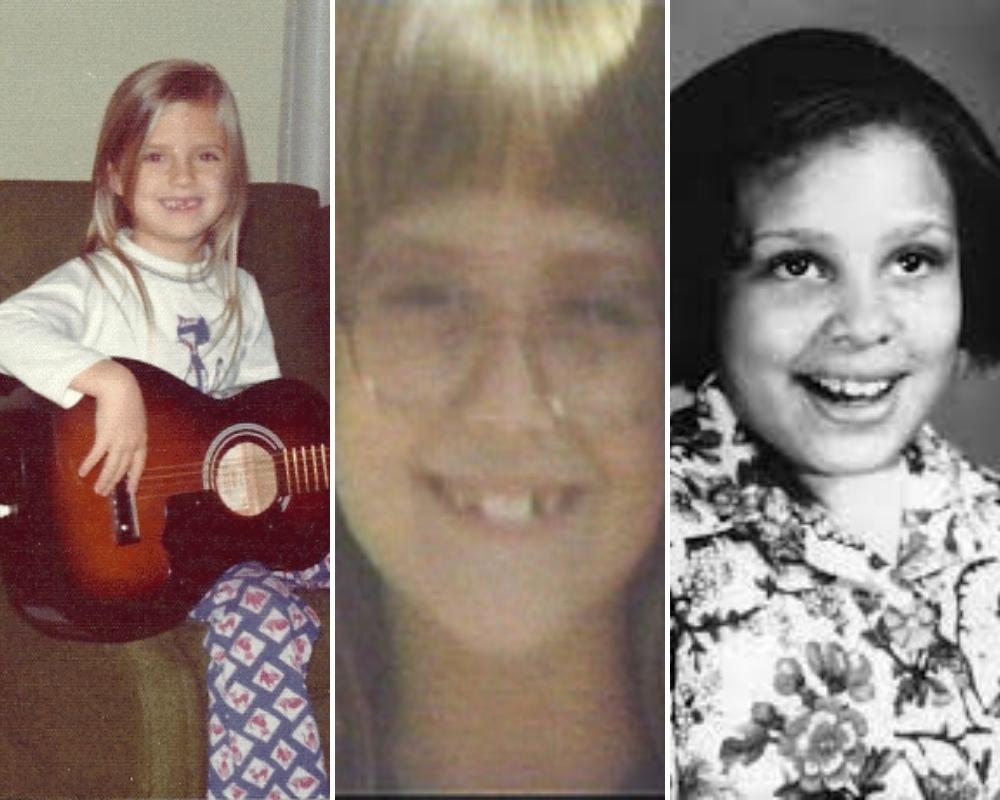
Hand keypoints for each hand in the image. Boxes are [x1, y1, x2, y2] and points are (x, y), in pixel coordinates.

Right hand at [70, 360, 147, 494]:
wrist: (120, 388)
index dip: (134, 478)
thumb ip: (133, 431)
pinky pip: (97, 455)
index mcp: (141, 439)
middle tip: (106, 493)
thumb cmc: (127, 401)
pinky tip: (83, 472)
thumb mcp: (136, 419)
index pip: (139, 464)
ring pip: (112, 467)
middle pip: (123, 469)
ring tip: (98, 490)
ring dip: (104, 480)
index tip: (131, 490)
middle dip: (115, 482)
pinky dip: (89, 464)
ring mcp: (120, 441)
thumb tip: (127, 439)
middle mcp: (132, 443)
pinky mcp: (106, 436)